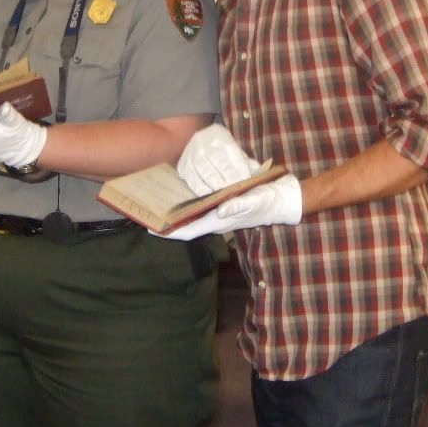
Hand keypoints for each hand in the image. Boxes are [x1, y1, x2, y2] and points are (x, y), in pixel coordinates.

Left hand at [150, 173, 302, 239]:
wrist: (280, 199)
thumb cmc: (267, 201)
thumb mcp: (254, 201)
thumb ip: (239, 205)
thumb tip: (220, 209)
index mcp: (218, 221)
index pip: (188, 230)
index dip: (169, 231)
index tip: (150, 228)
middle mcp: (214, 219)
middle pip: (186, 225)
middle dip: (168, 222)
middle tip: (147, 211)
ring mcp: (217, 213)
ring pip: (190, 216)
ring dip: (175, 213)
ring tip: (156, 202)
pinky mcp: (221, 205)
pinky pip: (198, 207)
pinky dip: (186, 204)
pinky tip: (178, 194)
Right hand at [177, 124, 254, 193]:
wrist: (199, 140)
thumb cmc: (222, 149)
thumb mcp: (235, 149)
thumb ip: (246, 162)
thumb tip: (258, 174)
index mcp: (220, 137)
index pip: (232, 154)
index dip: (240, 169)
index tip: (246, 182)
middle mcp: (204, 143)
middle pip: (219, 164)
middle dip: (229, 179)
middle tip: (236, 192)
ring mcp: (191, 154)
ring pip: (205, 173)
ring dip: (216, 186)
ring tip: (225, 197)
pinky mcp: (183, 166)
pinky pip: (192, 181)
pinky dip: (202, 190)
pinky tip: (210, 196)